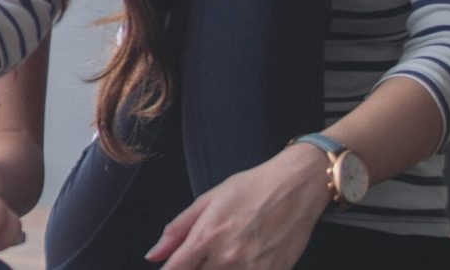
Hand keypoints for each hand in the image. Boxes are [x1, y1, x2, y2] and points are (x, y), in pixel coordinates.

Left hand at [146, 144, 330, 268]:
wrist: (296, 187)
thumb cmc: (250, 189)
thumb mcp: (207, 200)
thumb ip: (177, 230)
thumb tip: (153, 255)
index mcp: (206, 236)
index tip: (169, 269)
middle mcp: (228, 258)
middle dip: (194, 269)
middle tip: (201, 257)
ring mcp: (253, 269)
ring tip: (220, 258)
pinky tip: (241, 260)